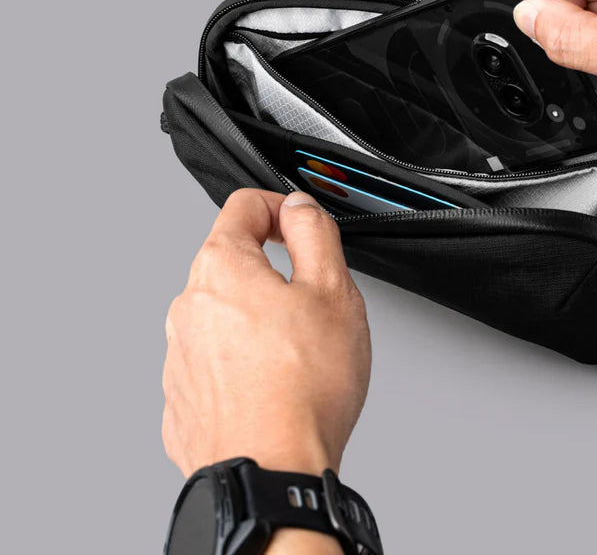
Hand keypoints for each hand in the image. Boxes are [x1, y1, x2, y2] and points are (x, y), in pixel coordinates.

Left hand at [163, 189, 370, 479]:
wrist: (272, 473)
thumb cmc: (303, 390)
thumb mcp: (333, 290)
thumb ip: (314, 232)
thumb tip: (299, 207)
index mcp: (222, 268)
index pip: (243, 206)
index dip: (280, 207)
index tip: (301, 225)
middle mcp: (189, 306)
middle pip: (232, 260)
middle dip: (272, 268)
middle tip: (313, 298)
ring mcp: (181, 355)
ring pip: (224, 313)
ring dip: (258, 318)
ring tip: (299, 352)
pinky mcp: (183, 397)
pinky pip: (215, 360)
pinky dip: (242, 361)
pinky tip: (275, 383)